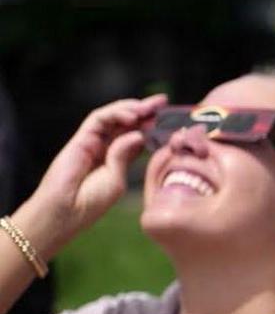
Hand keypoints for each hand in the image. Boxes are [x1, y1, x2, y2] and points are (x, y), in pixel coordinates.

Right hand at [23, 95, 165, 248]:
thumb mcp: (116, 179)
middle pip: (126, 123)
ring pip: (113, 117)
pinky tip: (132, 116)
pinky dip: (115, 114)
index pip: (137, 136)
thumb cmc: (90, 202)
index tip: (171, 119)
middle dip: (145, 110)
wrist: (65, 212)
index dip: (152, 126)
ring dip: (131, 109)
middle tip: (163, 101)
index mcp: (117, 159)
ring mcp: (92, 142)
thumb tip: (138, 134)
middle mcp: (104, 147)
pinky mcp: (80, 139)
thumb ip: (125, 156)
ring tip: (149, 108)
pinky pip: (98, 119)